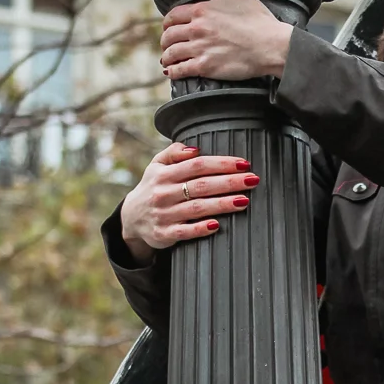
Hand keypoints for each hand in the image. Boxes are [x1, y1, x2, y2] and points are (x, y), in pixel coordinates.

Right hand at [120, 143, 259, 258]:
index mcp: (165, 174)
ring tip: (244, 201)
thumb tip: (195, 149)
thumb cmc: (152, 188)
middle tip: (253, 180)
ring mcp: (164, 214)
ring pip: (197, 208)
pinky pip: (185, 232)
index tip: (244, 164)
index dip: (222, 164)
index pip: (197, 165)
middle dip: (229, 182)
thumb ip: (173, 153)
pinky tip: (217, 225)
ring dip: (222, 204)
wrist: (131, 219)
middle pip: (201, 185)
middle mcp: (164, 193)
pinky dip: (200, 229)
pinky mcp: (164, 234)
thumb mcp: (156, 166)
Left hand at [160, 0, 293, 80]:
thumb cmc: (259, 20)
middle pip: (169, 35)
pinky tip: (172, 72)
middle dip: (165, 40)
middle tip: (168, 44)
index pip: (173, 16)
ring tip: (167, 60)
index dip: (168, 22)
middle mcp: (197, 29)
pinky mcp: (205, 67)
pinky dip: (172, 71)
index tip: (170, 27)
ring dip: (166, 56)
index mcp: (202, 10)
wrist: (271, 45)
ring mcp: (200, 48)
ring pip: (171, 53)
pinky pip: (180, 70)